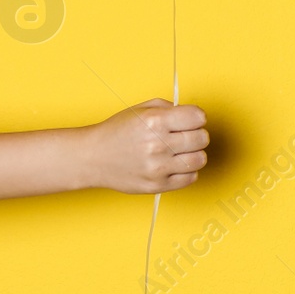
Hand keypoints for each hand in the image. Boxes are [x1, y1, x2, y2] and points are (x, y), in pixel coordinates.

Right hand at [83, 99, 208, 193]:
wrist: (92, 157)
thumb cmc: (118, 131)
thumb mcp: (142, 109)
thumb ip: (171, 108)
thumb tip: (195, 116)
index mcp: (156, 121)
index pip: (199, 117)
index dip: (196, 118)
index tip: (190, 120)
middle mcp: (158, 144)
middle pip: (202, 138)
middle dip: (196, 134)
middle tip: (184, 136)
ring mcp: (157, 167)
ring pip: (200, 159)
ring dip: (194, 154)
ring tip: (181, 152)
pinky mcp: (156, 185)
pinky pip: (190, 178)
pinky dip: (187, 171)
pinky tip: (175, 165)